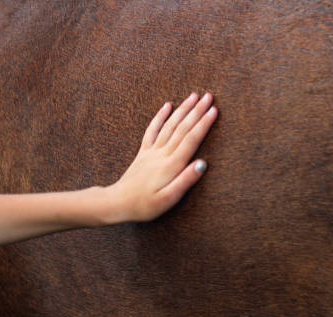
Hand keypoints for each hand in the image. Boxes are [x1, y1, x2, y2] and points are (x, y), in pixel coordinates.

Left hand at [107, 92, 216, 222]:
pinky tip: (167, 105)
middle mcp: (162, 154)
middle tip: (209, 96)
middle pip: (182, 128)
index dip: (203, 124)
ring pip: (169, 125)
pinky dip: (160, 116)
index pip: (191, 139)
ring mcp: (151, 151)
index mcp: (171, 165)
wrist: (118, 203)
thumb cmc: (145, 205)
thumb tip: (203, 164)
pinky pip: (152, 130)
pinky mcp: (143, 153)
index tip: (214, 110)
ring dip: (182, 109)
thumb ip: (185, 180)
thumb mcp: (168, 199)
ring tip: (194, 96)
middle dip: (197, 111)